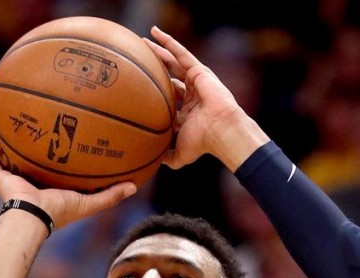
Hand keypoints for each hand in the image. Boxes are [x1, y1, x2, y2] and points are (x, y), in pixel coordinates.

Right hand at [0, 130, 134, 228]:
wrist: (34, 216)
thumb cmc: (60, 211)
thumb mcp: (90, 202)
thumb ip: (110, 195)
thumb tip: (134, 186)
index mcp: (50, 188)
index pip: (54, 170)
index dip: (58, 156)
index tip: (65, 139)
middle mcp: (30, 182)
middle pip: (30, 160)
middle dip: (32, 145)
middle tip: (37, 124)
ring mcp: (13, 180)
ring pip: (8, 157)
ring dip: (6, 142)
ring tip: (7, 121)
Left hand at [146, 27, 267, 170]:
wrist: (221, 131)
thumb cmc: (203, 143)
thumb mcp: (180, 154)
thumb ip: (168, 156)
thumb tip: (154, 163)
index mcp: (186, 112)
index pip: (167, 99)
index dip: (154, 93)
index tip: (138, 88)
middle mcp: (190, 95)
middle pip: (168, 76)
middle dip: (154, 67)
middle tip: (138, 59)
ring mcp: (195, 82)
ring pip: (172, 62)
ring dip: (158, 51)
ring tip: (142, 42)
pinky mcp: (199, 71)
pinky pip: (181, 53)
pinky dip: (168, 42)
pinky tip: (155, 33)